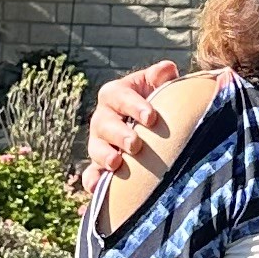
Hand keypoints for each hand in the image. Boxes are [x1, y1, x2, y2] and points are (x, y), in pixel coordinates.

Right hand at [80, 58, 182, 197]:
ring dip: (104, 156)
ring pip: (96, 148)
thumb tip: (167, 69)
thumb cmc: (156, 100)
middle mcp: (103, 117)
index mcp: (115, 94)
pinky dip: (92, 180)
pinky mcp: (99, 164)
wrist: (152, 124)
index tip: (151, 117)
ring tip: (116, 164)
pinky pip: (91, 173)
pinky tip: (97, 188)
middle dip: (119, 134)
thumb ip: (161, 76)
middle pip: (104, 124)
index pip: (120, 96)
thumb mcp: (158, 85)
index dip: (134, 106)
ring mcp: (99, 142)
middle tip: (135, 145)